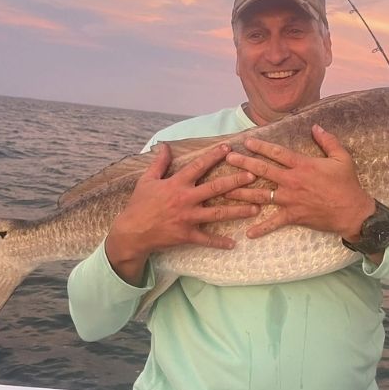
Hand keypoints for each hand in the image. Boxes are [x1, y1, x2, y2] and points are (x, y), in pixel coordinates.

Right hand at [106, 143, 258, 284]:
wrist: (131, 232)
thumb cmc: (139, 204)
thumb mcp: (147, 180)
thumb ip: (159, 163)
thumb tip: (165, 146)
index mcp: (176, 184)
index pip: (198, 166)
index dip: (214, 156)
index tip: (229, 148)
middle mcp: (185, 199)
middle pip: (215, 188)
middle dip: (235, 181)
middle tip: (253, 176)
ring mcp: (188, 218)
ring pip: (218, 213)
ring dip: (238, 211)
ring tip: (256, 208)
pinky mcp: (187, 235)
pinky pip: (206, 239)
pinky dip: (220, 242)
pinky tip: (234, 244)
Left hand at [224, 124, 375, 240]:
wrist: (352, 212)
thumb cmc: (347, 184)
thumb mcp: (342, 158)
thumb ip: (327, 141)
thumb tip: (315, 127)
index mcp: (302, 165)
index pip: (277, 153)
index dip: (260, 146)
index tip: (246, 141)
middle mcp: (292, 181)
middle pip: (263, 171)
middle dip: (244, 164)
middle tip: (229, 159)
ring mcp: (290, 200)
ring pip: (261, 195)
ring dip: (242, 193)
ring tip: (225, 190)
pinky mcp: (293, 216)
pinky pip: (274, 223)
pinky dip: (261, 228)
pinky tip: (248, 233)